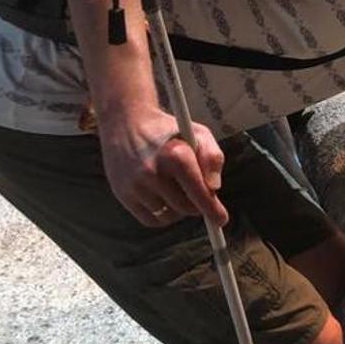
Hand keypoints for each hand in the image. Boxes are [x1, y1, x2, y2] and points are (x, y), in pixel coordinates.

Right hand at [99, 107, 227, 226]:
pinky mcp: (123, 194)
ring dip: (179, 210)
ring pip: (169, 216)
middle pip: (186, 208)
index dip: (212, 209)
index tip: (221, 220)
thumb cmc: (170, 131)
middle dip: (197, 205)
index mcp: (176, 156)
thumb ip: (213, 158)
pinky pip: (150, 220)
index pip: (199, 192)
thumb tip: (214, 188)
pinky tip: (164, 199)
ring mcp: (136, 185)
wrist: (127, 123)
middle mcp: (153, 172)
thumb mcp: (198, 134)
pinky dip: (162, 216)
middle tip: (197, 194)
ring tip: (177, 190)